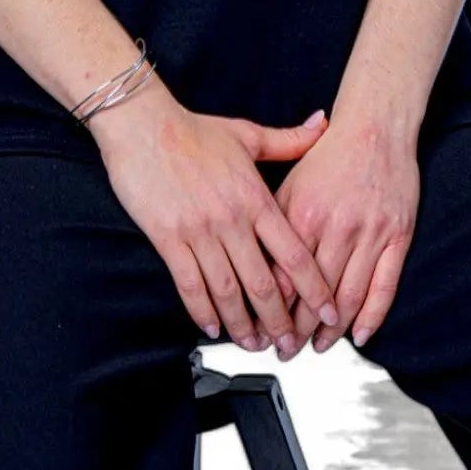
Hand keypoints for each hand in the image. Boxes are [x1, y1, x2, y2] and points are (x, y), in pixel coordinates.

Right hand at [88, 78, 341, 353]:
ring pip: (228, 291)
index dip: (313, 288)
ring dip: (243, 325)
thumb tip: (323, 123)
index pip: (293, 253)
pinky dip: (202, 311)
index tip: (327, 311)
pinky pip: (189, 284)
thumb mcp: (248, 133)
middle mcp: (231, 219)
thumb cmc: (194, 129)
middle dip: (280, 322)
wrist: (144, 125)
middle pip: (263, 283)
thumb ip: (289, 139)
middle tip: (290, 346)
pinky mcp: (168, 239)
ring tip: (254, 344)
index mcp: (255, 197)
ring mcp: (199, 232)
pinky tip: (212, 327)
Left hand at [267, 112, 420, 356]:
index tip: (262, 329)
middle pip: (315, 294)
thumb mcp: (291, 182)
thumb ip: (275, 222)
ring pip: (348, 296)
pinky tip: (359, 334)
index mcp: (305, 213)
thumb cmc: (331, 153)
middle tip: (287, 350)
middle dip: (298, 329)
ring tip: (318, 347)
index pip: (284, 275)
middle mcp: (338, 226)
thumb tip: (255, 262)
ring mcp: (371, 233)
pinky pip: (385, 285)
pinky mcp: (398, 235)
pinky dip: (372, 315)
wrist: (376, 125)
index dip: (272, 309)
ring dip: (332, 330)